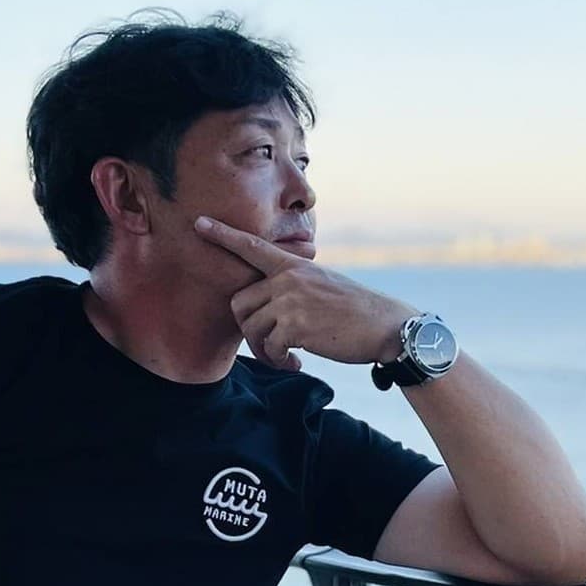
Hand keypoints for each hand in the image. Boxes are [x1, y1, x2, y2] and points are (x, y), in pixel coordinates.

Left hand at [194, 216, 416, 370]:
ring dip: (265, 351)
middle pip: (240, 304)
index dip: (223, 235)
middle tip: (270, 347)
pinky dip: (280, 361)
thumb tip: (265, 305)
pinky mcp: (297, 326)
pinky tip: (298, 362)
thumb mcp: (322, 284)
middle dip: (249, 330)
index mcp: (294, 266)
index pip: (252, 247)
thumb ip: (293, 286)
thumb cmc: (354, 311)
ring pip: (252, 329)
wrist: (386, 326)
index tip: (199, 223)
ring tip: (286, 357)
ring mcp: (292, 301)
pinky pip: (271, 348)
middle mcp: (288, 279)